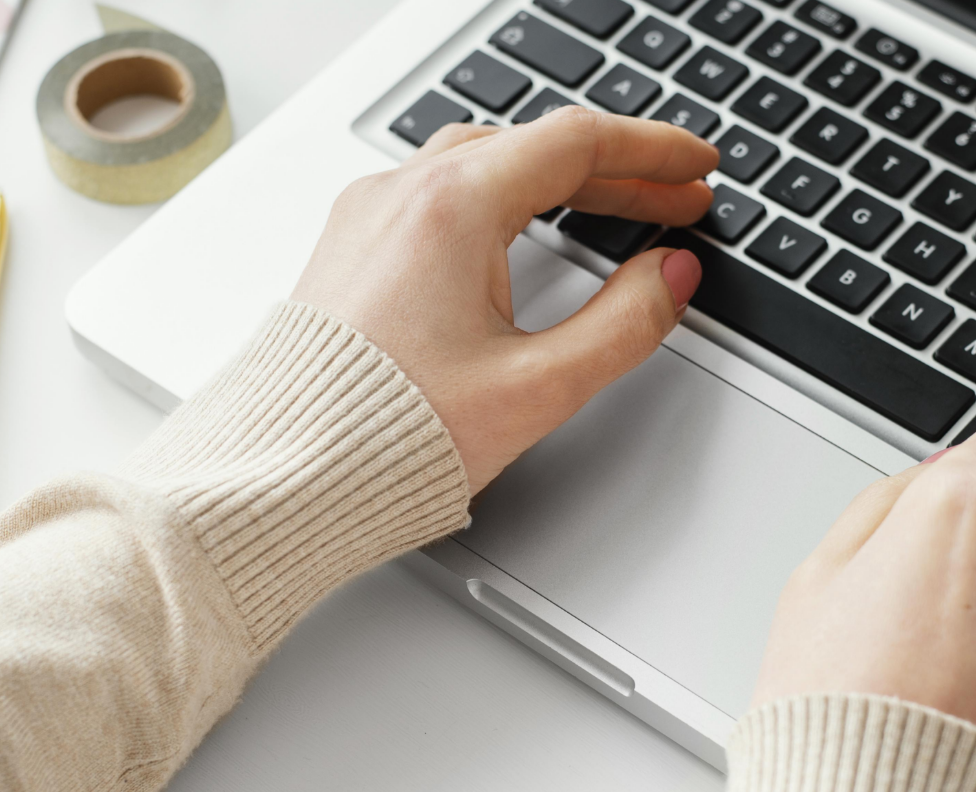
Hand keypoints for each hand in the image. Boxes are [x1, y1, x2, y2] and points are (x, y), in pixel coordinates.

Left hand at [292, 107, 717, 490]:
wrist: (278, 477)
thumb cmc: (380, 438)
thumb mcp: (536, 388)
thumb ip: (623, 325)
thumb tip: (671, 278)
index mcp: (450, 208)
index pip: (578, 143)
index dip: (654, 151)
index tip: (697, 166)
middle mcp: (401, 195)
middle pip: (533, 147)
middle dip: (616, 171)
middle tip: (676, 199)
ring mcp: (368, 217)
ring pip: (484, 164)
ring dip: (558, 180)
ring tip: (614, 210)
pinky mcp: (351, 249)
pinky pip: (439, 193)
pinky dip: (503, 197)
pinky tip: (526, 228)